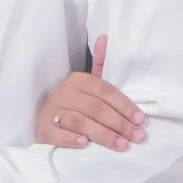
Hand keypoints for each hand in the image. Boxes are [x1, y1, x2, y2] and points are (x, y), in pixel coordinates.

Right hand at [35, 35, 146, 151]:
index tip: (140, 120)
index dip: (124, 105)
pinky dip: (70, 138)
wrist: (46, 123)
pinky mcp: (42, 129)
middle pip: (95, 107)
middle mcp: (63, 93)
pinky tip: (84, 144)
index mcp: (78, 80)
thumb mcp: (89, 87)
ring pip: (79, 121)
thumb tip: (106, 37)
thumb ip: (101, 65)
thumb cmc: (75, 105)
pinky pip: (56, 134)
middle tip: (136, 137)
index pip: (105, 91)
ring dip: (102, 134)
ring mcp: (51, 111)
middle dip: (119, 123)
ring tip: (120, 144)